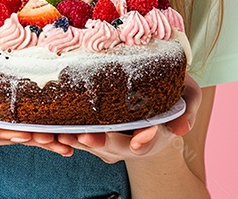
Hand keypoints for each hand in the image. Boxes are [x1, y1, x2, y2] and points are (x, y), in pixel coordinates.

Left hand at [56, 75, 202, 162]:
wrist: (152, 94)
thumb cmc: (171, 91)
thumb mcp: (187, 95)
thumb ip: (187, 109)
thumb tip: (182, 129)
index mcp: (152, 134)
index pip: (147, 141)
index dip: (143, 140)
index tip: (138, 142)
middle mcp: (129, 143)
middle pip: (113, 146)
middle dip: (98, 142)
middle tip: (83, 135)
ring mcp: (109, 141)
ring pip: (91, 144)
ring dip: (74, 140)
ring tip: (58, 133)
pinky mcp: (92, 134)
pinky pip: (76, 137)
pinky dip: (64, 134)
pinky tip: (49, 128)